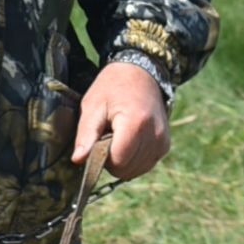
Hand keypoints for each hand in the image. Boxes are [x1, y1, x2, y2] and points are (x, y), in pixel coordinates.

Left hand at [74, 61, 170, 180]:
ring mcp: (162, 141)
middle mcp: (154, 134)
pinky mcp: (165, 145)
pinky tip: (129, 141)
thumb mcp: (93, 105)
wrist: (142, 73)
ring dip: (123, 160)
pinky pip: (145, 165)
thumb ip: (86, 135)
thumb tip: (77, 160)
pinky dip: (134, 159)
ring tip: (119, 136)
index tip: (98, 139)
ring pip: (136, 170)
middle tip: (108, 135)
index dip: (102, 157)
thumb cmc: (113, 87)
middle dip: (112, 159)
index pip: (117, 161)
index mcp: (135, 123)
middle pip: (126, 169)